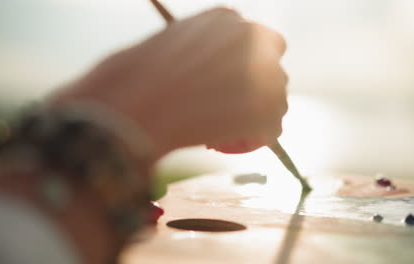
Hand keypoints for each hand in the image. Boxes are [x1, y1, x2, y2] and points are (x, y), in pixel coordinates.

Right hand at [50, 7, 287, 157]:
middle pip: (271, 68)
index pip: (253, 42)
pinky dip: (253, 139)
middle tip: (227, 109)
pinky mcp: (269, 108)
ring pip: (276, 100)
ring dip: (255, 116)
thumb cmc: (139, 76)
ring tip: (221, 128)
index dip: (243, 67)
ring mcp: (266, 72)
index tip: (229, 85)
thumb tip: (213, 74)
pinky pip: (272, 129)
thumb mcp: (174, 45)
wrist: (137, 102)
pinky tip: (226, 143)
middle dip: (254, 90)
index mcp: (228, 18)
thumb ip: (204, 51)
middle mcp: (254, 38)